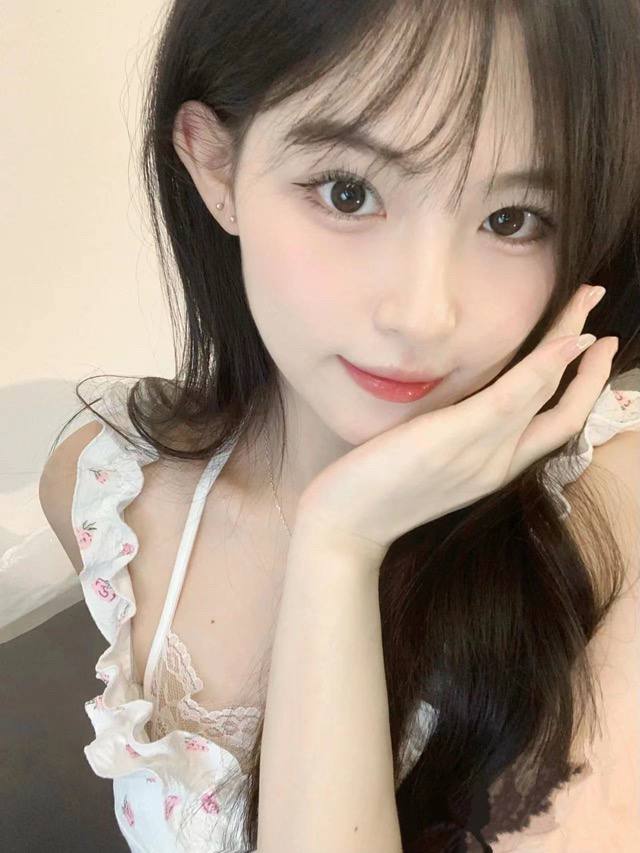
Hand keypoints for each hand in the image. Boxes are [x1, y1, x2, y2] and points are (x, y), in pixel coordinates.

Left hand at [295, 284, 617, 560]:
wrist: (345, 528)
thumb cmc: (376, 493)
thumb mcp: (425, 464)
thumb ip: (453, 438)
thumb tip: (458, 407)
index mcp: (494, 470)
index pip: (555, 423)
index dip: (583, 385)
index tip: (592, 345)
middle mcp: (499, 463)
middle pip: (563, 405)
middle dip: (589, 356)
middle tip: (597, 305)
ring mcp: (483, 453)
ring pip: (546, 392)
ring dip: (571, 339)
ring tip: (588, 299)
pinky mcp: (458, 438)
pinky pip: (514, 397)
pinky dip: (545, 367)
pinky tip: (565, 338)